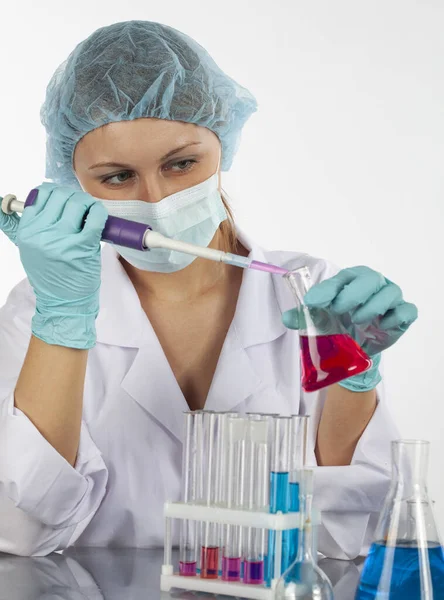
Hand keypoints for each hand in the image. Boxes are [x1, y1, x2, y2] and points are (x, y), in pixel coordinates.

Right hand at [1, 183, 107, 348]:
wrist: (64, 302)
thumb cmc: (49, 274)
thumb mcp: (26, 249)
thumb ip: (16, 225)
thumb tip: (5, 201)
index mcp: (26, 232)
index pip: (40, 195)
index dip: (54, 192)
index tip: (62, 200)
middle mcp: (42, 235)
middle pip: (60, 196)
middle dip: (72, 197)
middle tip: (79, 206)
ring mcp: (63, 241)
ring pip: (77, 203)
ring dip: (87, 203)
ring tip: (89, 212)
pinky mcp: (83, 247)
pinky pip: (95, 217)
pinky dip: (99, 211)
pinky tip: (99, 216)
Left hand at [283, 266, 417, 391]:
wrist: (358, 347)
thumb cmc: (341, 324)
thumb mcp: (321, 321)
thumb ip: (304, 318)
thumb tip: (287, 318)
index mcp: (351, 280)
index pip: (341, 279)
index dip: (327, 289)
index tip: (311, 302)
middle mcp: (373, 284)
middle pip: (370, 278)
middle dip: (352, 294)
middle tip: (338, 309)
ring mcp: (390, 298)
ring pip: (390, 293)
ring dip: (371, 307)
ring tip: (357, 320)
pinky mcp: (403, 315)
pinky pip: (406, 311)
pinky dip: (395, 318)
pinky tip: (381, 326)